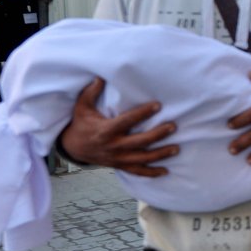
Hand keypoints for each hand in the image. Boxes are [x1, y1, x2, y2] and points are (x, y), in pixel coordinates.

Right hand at [58, 78, 178, 176]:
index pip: (127, 121)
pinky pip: (137, 172)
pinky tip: (166, 171)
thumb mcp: (82, 107)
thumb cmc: (81, 124)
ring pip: (142, 159)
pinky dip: (152, 173)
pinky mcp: (120, 166)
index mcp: (106, 130)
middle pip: (140, 142)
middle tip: (173, 126)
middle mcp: (113, 146)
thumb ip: (91, 92)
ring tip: (176, 148)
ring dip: (160, 154)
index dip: (143, 113)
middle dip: (158, 134)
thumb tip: (100, 76)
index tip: (158, 105)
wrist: (73, 148)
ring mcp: (118, 158)